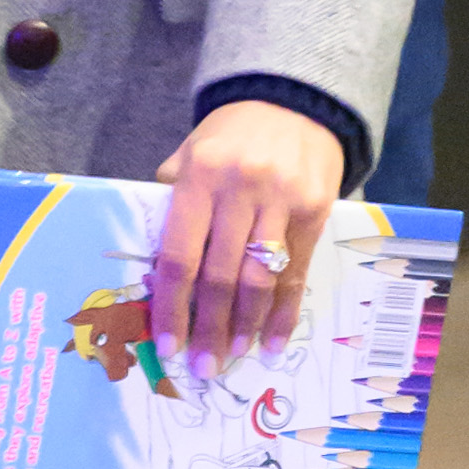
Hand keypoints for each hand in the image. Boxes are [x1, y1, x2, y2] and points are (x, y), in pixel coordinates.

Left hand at [150, 99, 343, 379]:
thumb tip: (153, 264)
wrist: (293, 102)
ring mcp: (281, 201)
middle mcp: (241, 191)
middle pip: (220, 276)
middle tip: (202, 367)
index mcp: (199, 178)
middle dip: (210, 328)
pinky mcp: (315, 211)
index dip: (172, 306)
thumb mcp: (189, 154)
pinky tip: (272, 340)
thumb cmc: (229, 137)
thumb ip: (171, 201)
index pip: (179, 255)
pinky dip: (284, 311)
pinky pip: (297, 272)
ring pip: (261, 279)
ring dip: (246, 326)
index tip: (167, 345)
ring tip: (234, 357)